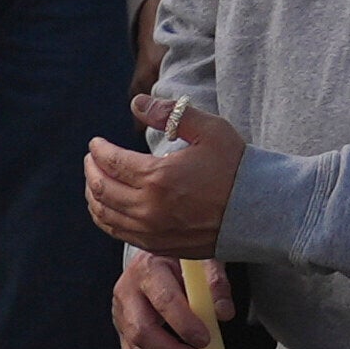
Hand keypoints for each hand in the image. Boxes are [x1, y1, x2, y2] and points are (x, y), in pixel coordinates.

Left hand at [83, 95, 244, 257]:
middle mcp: (148, 208)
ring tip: (93, 181)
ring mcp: (150, 231)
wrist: (258, 211)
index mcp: (158, 177)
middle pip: (102, 189)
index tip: (95, 143)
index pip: (112, 163)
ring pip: (105, 215)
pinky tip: (105, 208)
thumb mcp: (209, 130)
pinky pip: (118, 234)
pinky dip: (105, 219)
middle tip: (90, 159)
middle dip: (91, 171)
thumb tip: (136, 102)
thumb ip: (171, 114)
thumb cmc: (236, 167)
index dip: (99, 151)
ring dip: (93, 196)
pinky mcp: (157, 246)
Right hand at [114, 246, 212, 348]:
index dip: (185, 324)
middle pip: (142, 333)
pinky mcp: (122, 333)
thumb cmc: (180, 258)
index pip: (164, 300)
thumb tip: (224, 313)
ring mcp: (121, 315)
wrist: (156, 257)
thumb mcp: (203, 260)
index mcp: (148, 268)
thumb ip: (215, 282)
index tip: (206, 340)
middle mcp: (127, 292)